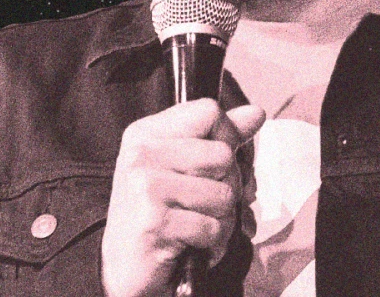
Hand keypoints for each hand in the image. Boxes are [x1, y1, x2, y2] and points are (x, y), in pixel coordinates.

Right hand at [101, 99, 265, 296]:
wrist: (123, 269)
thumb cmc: (156, 215)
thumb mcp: (182, 166)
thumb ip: (219, 137)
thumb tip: (256, 113)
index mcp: (146, 134)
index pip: (209, 111)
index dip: (227, 137)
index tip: (214, 163)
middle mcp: (141, 155)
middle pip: (223, 154)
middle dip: (227, 186)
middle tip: (202, 205)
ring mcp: (146, 188)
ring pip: (224, 194)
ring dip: (221, 220)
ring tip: (195, 226)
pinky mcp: (154, 223)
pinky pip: (213, 227)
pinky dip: (211, 243)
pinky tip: (190, 245)